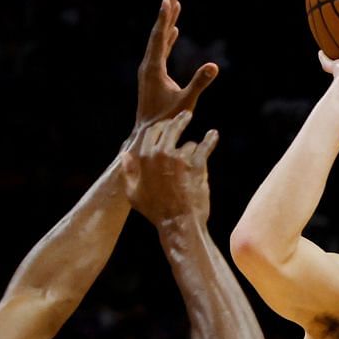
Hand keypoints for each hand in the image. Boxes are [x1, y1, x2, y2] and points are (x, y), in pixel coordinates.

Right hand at [123, 110, 218, 224]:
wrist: (178, 223)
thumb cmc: (155, 211)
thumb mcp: (134, 194)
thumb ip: (128, 172)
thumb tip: (125, 155)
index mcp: (145, 158)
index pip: (152, 132)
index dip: (160, 126)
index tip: (167, 124)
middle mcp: (161, 154)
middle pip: (171, 128)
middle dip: (179, 120)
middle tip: (186, 115)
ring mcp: (180, 158)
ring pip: (189, 144)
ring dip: (192, 148)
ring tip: (197, 149)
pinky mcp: (197, 164)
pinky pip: (205, 146)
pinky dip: (210, 139)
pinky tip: (213, 135)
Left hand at [136, 0, 217, 128]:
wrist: (147, 134)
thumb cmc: (166, 120)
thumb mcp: (186, 102)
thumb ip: (199, 83)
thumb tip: (214, 66)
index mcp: (153, 68)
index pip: (160, 38)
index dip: (165, 17)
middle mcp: (148, 65)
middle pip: (158, 34)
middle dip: (166, 13)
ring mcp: (149, 70)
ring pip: (159, 41)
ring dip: (167, 23)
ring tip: (174, 6)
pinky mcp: (153, 75)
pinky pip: (161, 51)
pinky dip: (167, 39)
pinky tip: (175, 31)